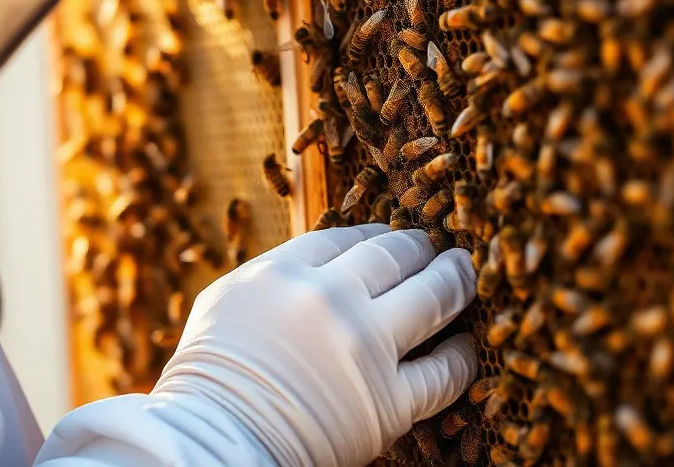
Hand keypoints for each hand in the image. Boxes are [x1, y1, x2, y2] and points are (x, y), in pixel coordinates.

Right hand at [151, 225, 476, 465]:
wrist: (216, 438)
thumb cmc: (209, 377)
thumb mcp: (226, 302)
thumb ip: (272, 278)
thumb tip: (313, 267)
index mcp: (283, 272)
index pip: (345, 238)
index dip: (375, 235)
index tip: (389, 241)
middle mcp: (327, 299)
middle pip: (394, 256)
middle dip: (420, 249)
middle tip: (436, 250)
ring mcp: (363, 348)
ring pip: (433, 297)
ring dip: (456, 281)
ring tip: (465, 275)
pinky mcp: (389, 401)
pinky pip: (444, 371)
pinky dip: (460, 356)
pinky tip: (462, 348)